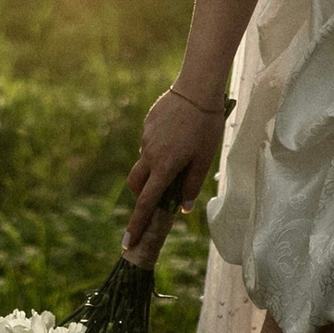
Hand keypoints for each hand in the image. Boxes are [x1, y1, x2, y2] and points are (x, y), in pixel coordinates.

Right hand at [122, 85, 226, 253]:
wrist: (196, 90)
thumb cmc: (205, 126)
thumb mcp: (204, 159)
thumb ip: (192, 185)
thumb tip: (184, 208)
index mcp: (165, 167)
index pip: (146, 203)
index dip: (137, 225)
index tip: (127, 243)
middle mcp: (150, 155)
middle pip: (136, 185)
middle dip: (141, 196)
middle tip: (157, 196)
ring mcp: (146, 139)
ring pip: (145, 163)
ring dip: (156, 168)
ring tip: (182, 150)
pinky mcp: (147, 125)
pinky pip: (149, 144)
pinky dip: (159, 148)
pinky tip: (178, 133)